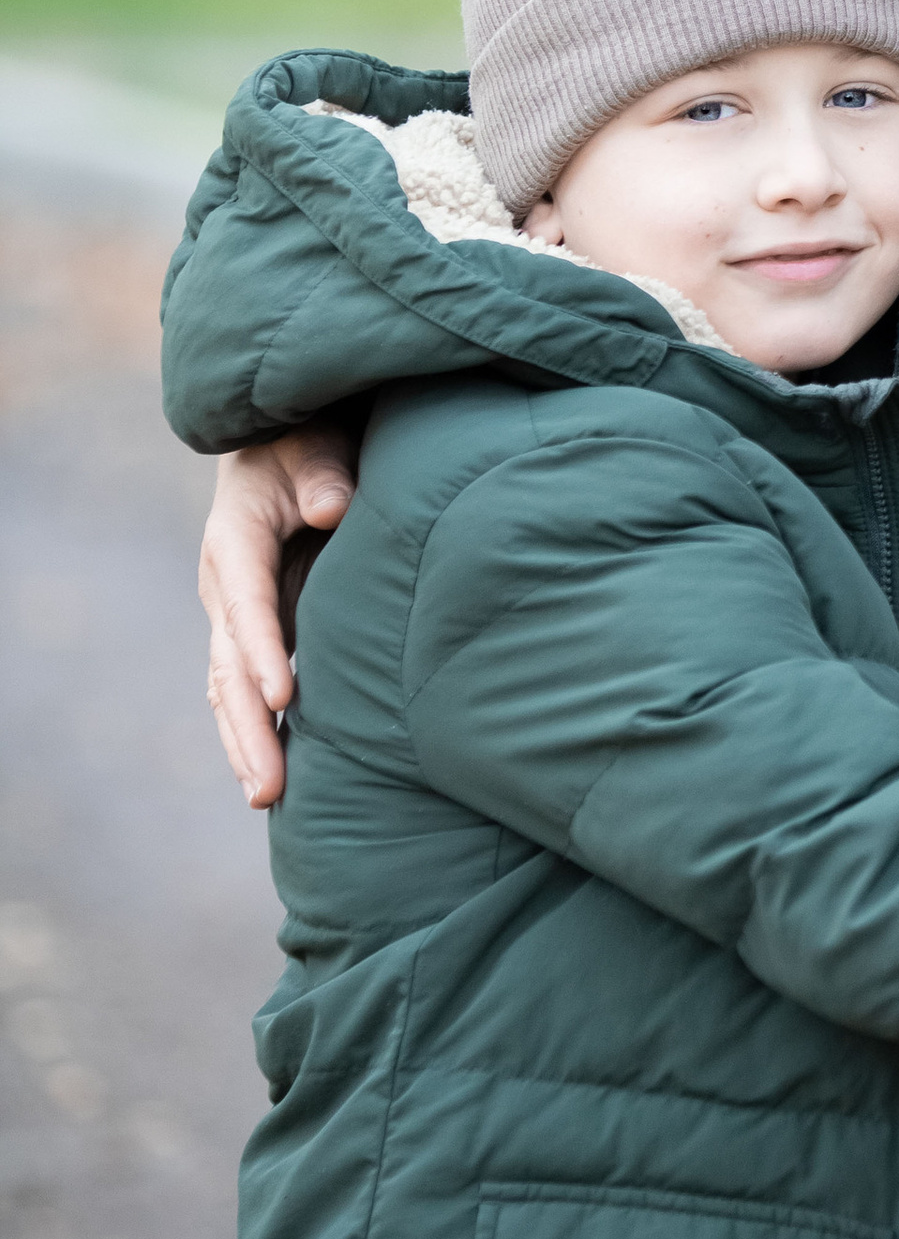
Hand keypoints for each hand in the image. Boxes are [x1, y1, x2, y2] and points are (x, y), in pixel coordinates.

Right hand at [200, 427, 356, 807]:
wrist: (284, 443)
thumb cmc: (305, 440)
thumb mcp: (312, 441)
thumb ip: (321, 471)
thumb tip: (332, 507)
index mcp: (236, 540)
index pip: (248, 602)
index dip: (262, 649)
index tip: (282, 697)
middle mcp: (226, 587)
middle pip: (229, 665)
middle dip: (248, 727)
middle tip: (270, 786)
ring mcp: (237, 615)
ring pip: (229, 690)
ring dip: (246, 744)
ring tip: (267, 798)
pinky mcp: (258, 630)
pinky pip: (245, 690)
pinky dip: (255, 733)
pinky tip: (274, 778)